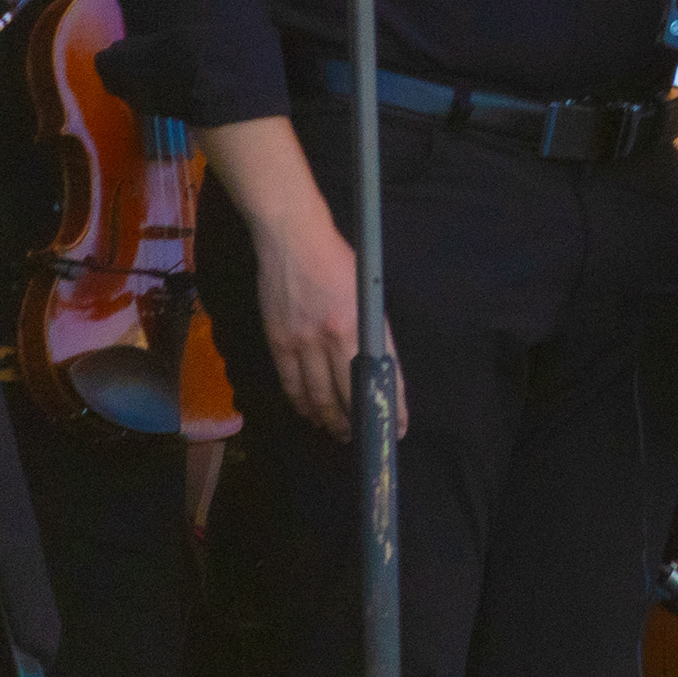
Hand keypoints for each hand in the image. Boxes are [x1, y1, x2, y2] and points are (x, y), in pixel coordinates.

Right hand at [249, 208, 399, 443]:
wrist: (293, 240)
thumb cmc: (338, 261)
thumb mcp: (368, 294)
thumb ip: (370, 330)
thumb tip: (375, 365)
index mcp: (364, 325)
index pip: (384, 377)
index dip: (392, 407)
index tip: (398, 428)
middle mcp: (336, 338)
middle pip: (348, 394)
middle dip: (357, 421)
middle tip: (361, 436)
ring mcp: (304, 342)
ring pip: (318, 395)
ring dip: (328, 419)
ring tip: (336, 430)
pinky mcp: (279, 341)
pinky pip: (290, 383)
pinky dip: (300, 403)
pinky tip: (308, 413)